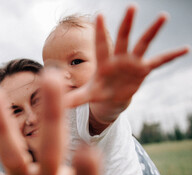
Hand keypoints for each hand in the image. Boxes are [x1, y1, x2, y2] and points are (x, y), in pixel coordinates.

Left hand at [66, 5, 188, 121]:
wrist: (111, 98)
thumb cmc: (98, 92)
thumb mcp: (87, 96)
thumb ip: (74, 98)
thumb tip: (58, 103)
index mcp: (103, 63)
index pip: (101, 45)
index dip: (100, 32)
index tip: (99, 15)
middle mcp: (118, 58)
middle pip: (123, 39)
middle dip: (127, 24)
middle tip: (131, 7)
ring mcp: (132, 62)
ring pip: (142, 44)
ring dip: (152, 31)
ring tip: (163, 16)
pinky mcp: (142, 70)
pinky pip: (159, 62)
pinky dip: (170, 56)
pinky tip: (185, 49)